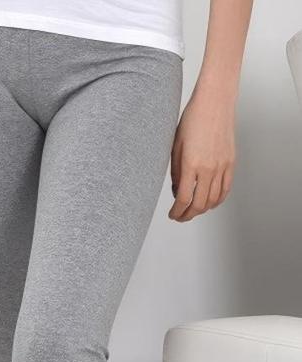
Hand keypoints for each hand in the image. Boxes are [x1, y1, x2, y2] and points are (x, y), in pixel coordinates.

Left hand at [168, 87, 235, 221]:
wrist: (214, 103)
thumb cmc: (192, 120)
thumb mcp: (175, 147)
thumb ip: (175, 172)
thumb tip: (177, 191)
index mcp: (191, 164)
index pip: (184, 198)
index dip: (177, 211)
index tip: (172, 215)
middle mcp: (208, 168)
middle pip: (199, 203)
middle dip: (188, 214)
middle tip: (180, 216)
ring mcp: (222, 166)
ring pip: (214, 199)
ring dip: (202, 209)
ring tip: (193, 211)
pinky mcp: (231, 163)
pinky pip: (225, 189)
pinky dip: (217, 200)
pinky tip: (210, 202)